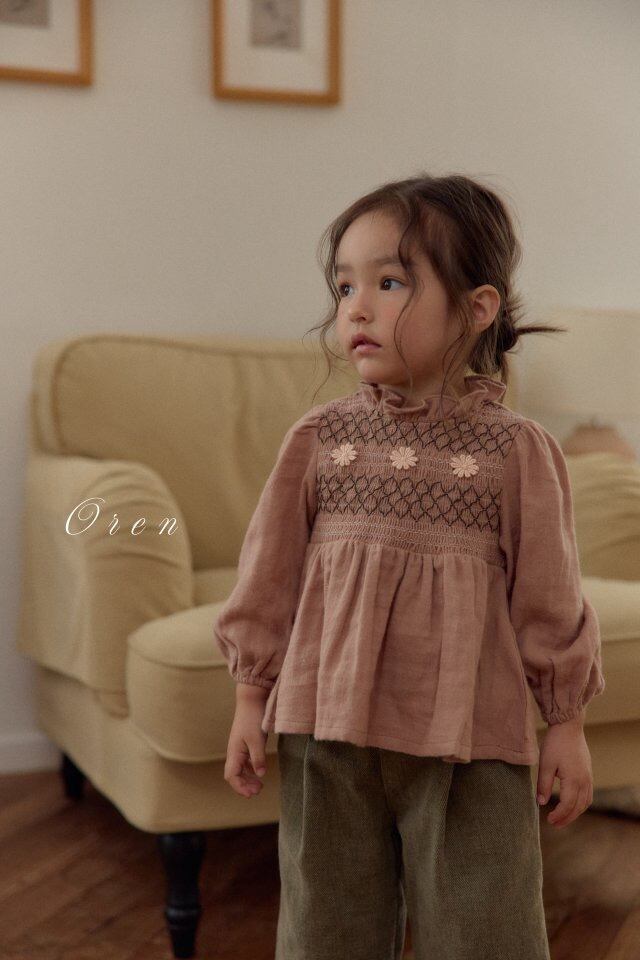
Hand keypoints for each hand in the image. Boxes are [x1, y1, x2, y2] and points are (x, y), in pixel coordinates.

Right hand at [224, 688, 268, 798]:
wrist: (251, 699)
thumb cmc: (253, 718)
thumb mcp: (257, 739)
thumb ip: (258, 758)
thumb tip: (260, 775)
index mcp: (234, 752)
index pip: (231, 776)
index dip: (239, 787)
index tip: (251, 794)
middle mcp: (234, 751)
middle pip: (234, 774)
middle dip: (244, 785)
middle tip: (258, 791)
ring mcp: (239, 747)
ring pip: (240, 768)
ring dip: (248, 778)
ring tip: (259, 785)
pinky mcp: (245, 742)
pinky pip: (245, 761)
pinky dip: (251, 769)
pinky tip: (258, 771)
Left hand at [536, 714, 593, 828]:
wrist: (569, 727)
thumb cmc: (555, 744)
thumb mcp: (545, 764)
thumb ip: (544, 784)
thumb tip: (541, 802)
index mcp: (574, 780)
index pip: (567, 805)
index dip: (559, 815)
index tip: (548, 819)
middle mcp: (584, 781)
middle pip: (578, 807)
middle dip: (567, 818)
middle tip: (554, 824)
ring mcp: (588, 777)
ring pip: (585, 802)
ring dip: (575, 813)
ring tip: (563, 818)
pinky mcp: (588, 773)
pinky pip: (588, 794)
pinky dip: (581, 804)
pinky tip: (572, 804)